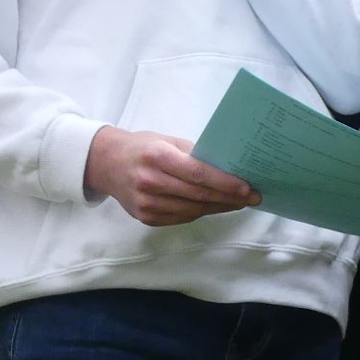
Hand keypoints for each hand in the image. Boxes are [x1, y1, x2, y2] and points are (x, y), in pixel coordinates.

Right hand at [84, 124, 260, 225]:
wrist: (107, 164)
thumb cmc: (143, 148)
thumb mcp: (167, 141)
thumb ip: (194, 154)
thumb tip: (228, 167)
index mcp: (157, 157)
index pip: (198, 174)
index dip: (225, 183)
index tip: (248, 187)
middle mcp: (150, 182)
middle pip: (198, 195)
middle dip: (230, 198)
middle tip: (253, 197)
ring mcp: (146, 204)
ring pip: (193, 210)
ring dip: (219, 207)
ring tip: (239, 202)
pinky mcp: (146, 218)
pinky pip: (182, 217)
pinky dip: (201, 212)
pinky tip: (216, 206)